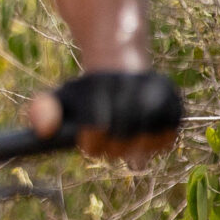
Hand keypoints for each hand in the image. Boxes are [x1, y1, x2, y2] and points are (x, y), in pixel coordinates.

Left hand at [29, 70, 183, 164]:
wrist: (121, 71)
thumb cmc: (85, 94)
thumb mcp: (59, 98)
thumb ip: (43, 112)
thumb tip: (45, 130)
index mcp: (101, 87)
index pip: (99, 129)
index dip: (92, 143)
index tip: (87, 138)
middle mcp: (133, 88)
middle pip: (123, 140)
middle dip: (110, 148)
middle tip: (105, 140)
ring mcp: (159, 97)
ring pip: (148, 144)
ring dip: (133, 148)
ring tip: (123, 137)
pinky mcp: (176, 106)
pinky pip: (167, 140)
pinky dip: (153, 144)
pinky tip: (141, 135)